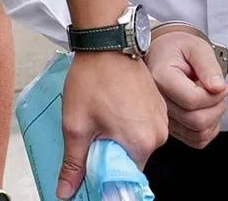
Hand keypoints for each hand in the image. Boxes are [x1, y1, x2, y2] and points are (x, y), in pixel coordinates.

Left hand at [58, 50, 167, 198]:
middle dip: (112, 152)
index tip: (92, 159)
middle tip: (94, 131)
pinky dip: (129, 122)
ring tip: (104, 114)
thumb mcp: (76, 125)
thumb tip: (66, 192)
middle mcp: (158, 133)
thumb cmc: (93, 78)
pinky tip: (114, 106)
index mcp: (141, 142)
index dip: (105, 172)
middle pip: (132, 160)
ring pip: (138, 142)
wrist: (106, 41)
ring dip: (120, 136)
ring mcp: (161, 116)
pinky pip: (144, 125)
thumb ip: (73, 163)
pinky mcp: (158, 103)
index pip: (125, 177)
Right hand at [145, 29, 227, 148]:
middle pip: (196, 120)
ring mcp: (164, 117)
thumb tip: (218, 87)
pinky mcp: (172, 127)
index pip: (192, 100)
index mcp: (161, 78)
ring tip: (210, 98)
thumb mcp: (197, 47)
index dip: (214, 95)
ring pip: (198, 134)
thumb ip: (209, 66)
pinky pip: (196, 140)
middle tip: (218, 91)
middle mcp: (158, 101)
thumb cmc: (178, 49)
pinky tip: (207, 111)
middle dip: (217, 107)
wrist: (165, 53)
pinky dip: (209, 130)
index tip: (221, 85)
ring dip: (214, 119)